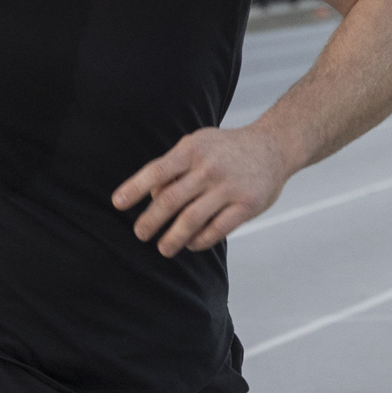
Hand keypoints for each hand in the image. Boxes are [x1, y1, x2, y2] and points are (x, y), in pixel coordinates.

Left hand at [115, 125, 296, 254]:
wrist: (273, 147)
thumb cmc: (227, 149)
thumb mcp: (198, 144)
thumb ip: (174, 166)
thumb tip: (150, 195)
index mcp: (192, 150)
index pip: (157, 171)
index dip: (135, 189)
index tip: (118, 204)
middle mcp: (209, 168)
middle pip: (171, 200)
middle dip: (150, 220)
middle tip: (140, 233)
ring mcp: (228, 188)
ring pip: (191, 220)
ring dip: (172, 238)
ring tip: (163, 248)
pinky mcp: (246, 205)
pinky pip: (216, 230)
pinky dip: (199, 241)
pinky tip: (190, 244)